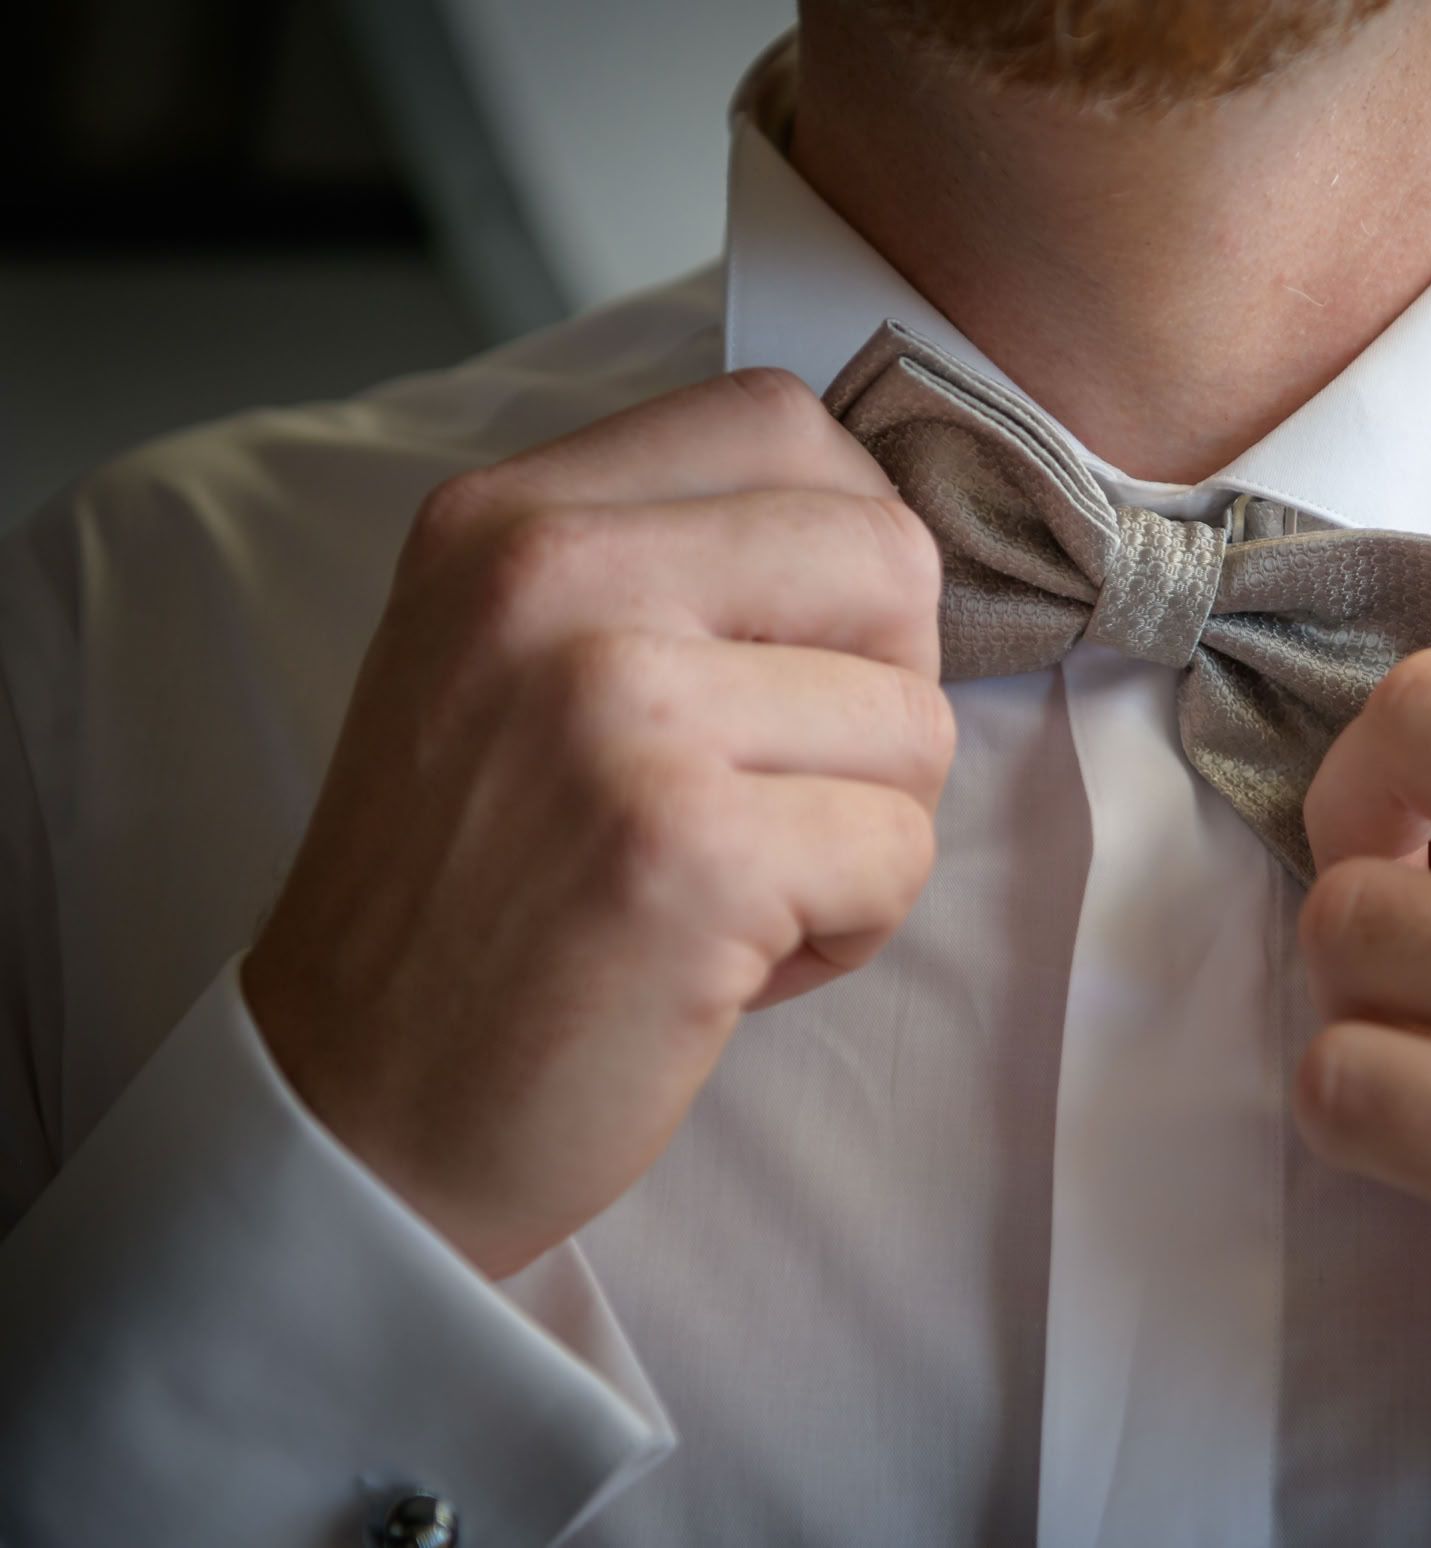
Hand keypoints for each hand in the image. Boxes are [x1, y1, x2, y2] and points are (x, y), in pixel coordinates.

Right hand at [244, 370, 952, 1279]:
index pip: (783, 421)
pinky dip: (850, 928)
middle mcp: (551, 583)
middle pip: (887, 555)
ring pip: (917, 723)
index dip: (845, 548)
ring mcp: (618, 712)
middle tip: (781, 787)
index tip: (797, 654)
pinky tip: (732, 960)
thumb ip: (663, 565)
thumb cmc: (472, 894)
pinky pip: (901, 852)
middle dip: (884, 692)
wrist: (363, 1110)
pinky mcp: (687, 852)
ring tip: (732, 886)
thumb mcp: (508, 665)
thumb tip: (880, 530)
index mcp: (507, 519)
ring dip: (863, 830)